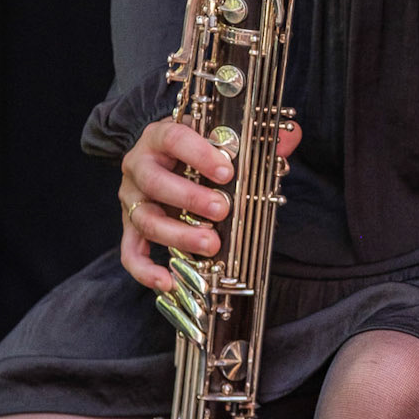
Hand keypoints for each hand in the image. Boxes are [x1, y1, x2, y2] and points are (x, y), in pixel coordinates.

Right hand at [119, 116, 300, 291]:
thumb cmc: (194, 147)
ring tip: (211, 246)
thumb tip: (289, 139)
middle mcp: (139, 165)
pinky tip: (168, 281)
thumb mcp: (218, 137)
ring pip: (146, 219)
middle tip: (223, 210)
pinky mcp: (129, 226)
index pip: (175, 139)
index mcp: (160, 136)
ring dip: (178, 236)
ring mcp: (131, 198)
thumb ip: (253, 140)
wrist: (161, 154)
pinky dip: (145, 270)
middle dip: (190, 198)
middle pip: (155, 182)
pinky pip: (130, 252)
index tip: (227, 172)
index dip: (200, 155)